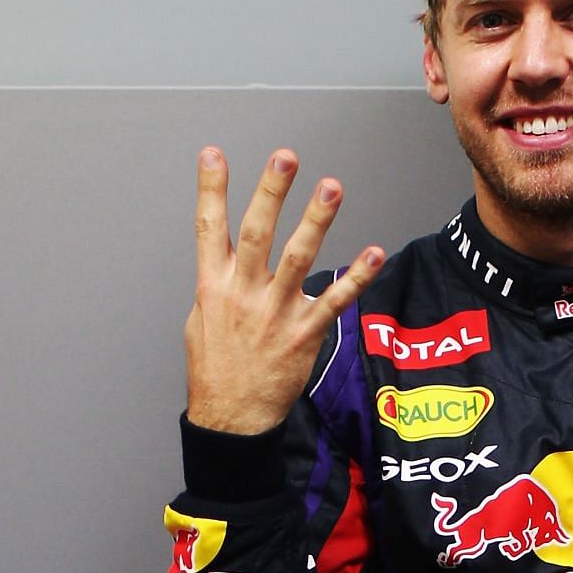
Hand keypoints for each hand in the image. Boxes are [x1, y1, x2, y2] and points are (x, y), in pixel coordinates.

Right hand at [184, 148, 385, 435]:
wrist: (232, 419)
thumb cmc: (217, 369)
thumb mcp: (200, 320)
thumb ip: (217, 283)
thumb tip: (225, 256)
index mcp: (214, 286)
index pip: (209, 228)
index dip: (210, 189)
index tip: (214, 153)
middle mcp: (244, 295)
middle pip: (257, 234)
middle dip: (271, 193)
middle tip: (284, 159)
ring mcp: (275, 314)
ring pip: (299, 260)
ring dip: (316, 221)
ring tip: (331, 187)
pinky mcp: (304, 334)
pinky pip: (335, 301)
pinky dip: (356, 277)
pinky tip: (372, 253)